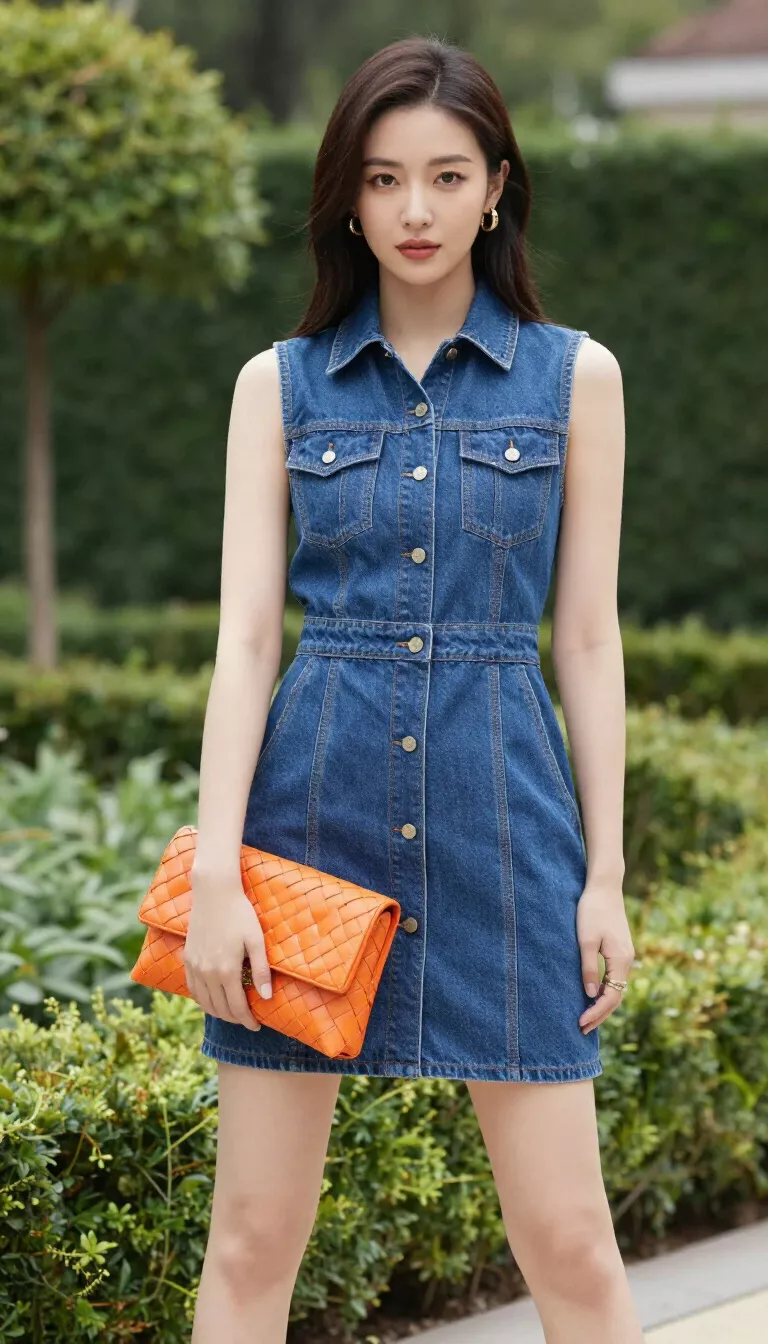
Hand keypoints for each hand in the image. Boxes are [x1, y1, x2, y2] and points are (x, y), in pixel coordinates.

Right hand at [184, 870, 272, 1030]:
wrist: (214, 893)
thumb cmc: (240, 914)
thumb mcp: (256, 940)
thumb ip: (261, 970)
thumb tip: (266, 997)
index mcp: (226, 970)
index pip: (237, 1007)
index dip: (247, 1020)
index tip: (257, 1025)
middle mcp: (207, 973)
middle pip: (220, 1008)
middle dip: (235, 1018)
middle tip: (247, 1020)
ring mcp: (195, 966)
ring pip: (204, 1002)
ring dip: (218, 1012)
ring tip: (232, 1012)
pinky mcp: (187, 958)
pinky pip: (192, 989)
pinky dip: (202, 1000)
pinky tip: (212, 999)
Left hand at [576, 877, 633, 1034]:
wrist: (604, 887)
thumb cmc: (592, 910)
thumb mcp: (585, 940)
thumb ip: (588, 968)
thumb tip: (589, 994)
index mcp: (621, 959)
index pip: (611, 997)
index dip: (596, 1012)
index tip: (581, 1023)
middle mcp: (627, 960)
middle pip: (617, 996)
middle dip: (600, 1014)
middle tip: (582, 1029)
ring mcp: (626, 955)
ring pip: (617, 988)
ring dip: (602, 1004)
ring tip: (587, 1017)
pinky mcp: (621, 949)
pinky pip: (615, 977)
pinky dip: (605, 990)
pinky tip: (592, 995)